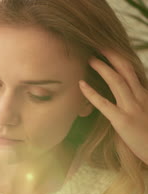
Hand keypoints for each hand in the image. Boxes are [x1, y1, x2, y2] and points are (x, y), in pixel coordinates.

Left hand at [79, 49, 147, 164]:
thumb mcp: (145, 111)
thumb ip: (135, 100)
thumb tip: (123, 90)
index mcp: (145, 94)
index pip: (132, 70)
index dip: (119, 58)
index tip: (108, 48)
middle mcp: (140, 97)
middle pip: (126, 70)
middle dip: (112, 55)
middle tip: (98, 44)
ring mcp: (132, 108)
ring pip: (117, 82)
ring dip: (103, 68)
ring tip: (90, 59)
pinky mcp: (122, 121)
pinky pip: (105, 104)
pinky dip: (92, 93)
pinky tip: (81, 84)